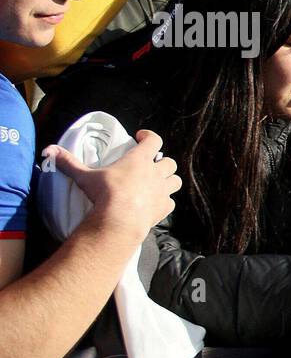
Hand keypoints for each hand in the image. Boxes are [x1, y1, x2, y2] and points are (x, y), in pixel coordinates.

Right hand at [42, 130, 181, 244]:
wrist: (120, 221)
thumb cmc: (105, 194)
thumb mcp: (84, 176)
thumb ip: (69, 163)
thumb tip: (49, 150)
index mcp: (139, 160)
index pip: (153, 140)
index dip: (149, 136)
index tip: (141, 137)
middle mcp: (155, 173)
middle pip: (169, 162)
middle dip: (162, 162)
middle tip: (150, 165)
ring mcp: (163, 191)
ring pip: (175, 181)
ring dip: (169, 180)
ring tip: (157, 183)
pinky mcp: (165, 208)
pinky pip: (170, 202)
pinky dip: (165, 201)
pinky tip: (155, 203)